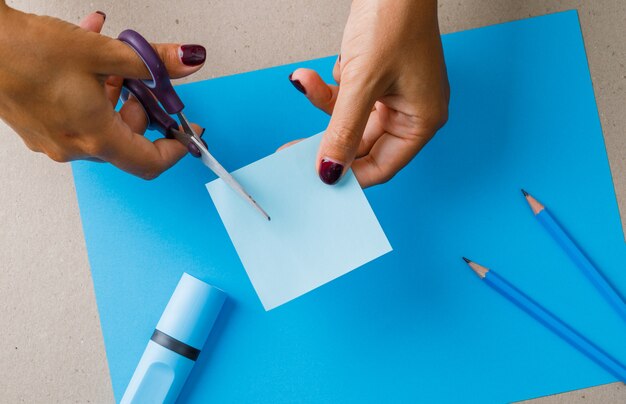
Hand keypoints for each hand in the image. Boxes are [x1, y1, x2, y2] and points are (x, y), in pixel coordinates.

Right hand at [0, 6, 205, 178]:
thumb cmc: (26, 51)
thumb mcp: (105, 52)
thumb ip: (153, 62)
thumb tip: (188, 61)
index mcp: (94, 137)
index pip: (149, 162)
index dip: (175, 149)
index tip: (187, 133)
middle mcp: (73, 146)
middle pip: (126, 137)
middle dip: (141, 105)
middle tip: (143, 76)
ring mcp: (53, 138)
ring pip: (101, 121)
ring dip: (115, 90)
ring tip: (112, 55)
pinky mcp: (38, 126)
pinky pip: (77, 113)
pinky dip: (90, 89)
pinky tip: (88, 57)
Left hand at [287, 0, 448, 186]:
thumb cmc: (396, 19)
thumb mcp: (362, 84)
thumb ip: (343, 131)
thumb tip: (330, 170)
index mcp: (421, 120)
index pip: (382, 165)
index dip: (350, 174)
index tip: (319, 179)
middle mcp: (410, 112)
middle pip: (362, 143)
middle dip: (329, 135)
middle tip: (297, 147)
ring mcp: (393, 95)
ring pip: (349, 119)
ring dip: (324, 103)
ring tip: (307, 82)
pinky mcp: (376, 79)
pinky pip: (347, 98)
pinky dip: (328, 88)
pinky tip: (314, 74)